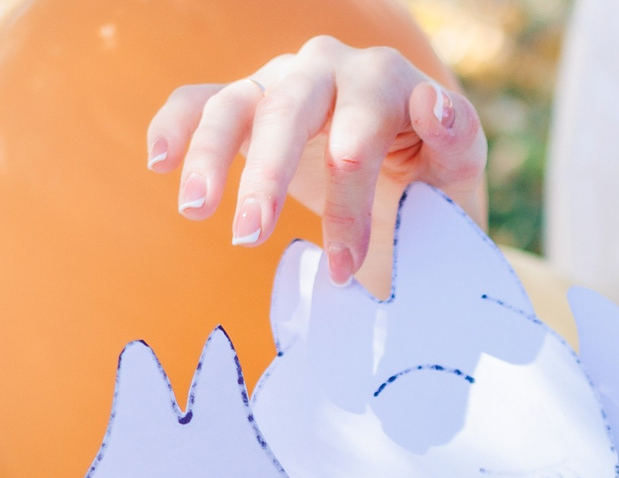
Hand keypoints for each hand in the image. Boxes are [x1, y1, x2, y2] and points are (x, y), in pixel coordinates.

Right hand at [146, 38, 487, 282]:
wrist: (409, 179)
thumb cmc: (435, 177)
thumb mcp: (459, 167)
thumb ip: (456, 137)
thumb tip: (435, 108)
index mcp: (387, 80)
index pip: (360, 131)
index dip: (350, 202)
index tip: (345, 269)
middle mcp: (330, 68)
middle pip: (290, 109)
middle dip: (268, 173)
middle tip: (250, 235)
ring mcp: (284, 81)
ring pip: (238, 104)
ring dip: (211, 156)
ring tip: (195, 211)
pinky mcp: (250, 103)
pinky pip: (200, 102)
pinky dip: (176, 125)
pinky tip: (159, 163)